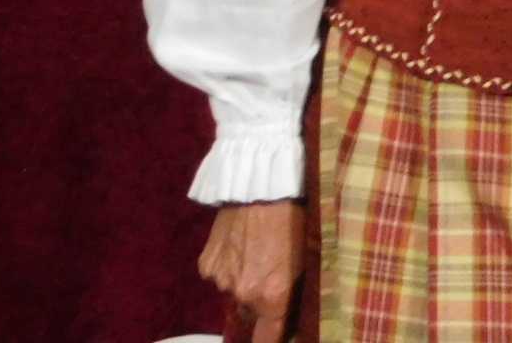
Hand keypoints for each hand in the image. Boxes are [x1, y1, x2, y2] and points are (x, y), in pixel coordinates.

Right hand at [198, 200, 302, 342]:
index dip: (270, 340)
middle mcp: (244, 295)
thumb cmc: (292, 218)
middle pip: (248, 315)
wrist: (261, 185)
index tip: (271, 335)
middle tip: (267, 275)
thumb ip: (294, 294)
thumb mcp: (305, 259)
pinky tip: (237, 243)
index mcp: (272, 298)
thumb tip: (289, 316)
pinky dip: (226, 265)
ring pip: (231, 293)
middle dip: (257, 303)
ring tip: (252, 252)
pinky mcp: (206, 263)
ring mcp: (221, 280)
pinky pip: (217, 274)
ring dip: (240, 281)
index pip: (266, 339)